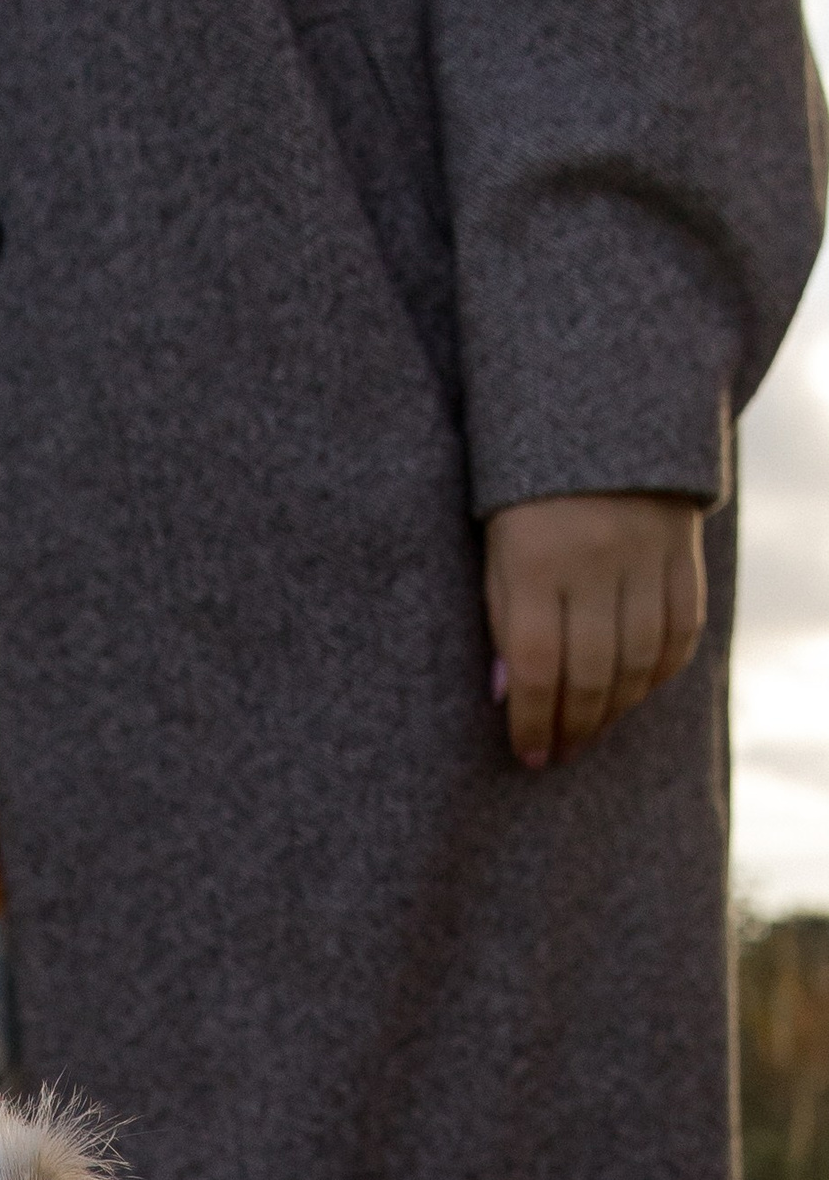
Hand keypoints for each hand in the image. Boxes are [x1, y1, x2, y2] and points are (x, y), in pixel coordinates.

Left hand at [483, 492, 706, 770]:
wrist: (600, 423)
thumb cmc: (527, 500)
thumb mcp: (495, 553)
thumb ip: (502, 621)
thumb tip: (508, 697)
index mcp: (536, 563)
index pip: (537, 667)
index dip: (533, 721)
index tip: (529, 756)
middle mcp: (596, 562)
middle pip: (591, 673)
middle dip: (574, 726)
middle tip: (560, 754)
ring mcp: (646, 557)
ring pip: (639, 660)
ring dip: (615, 709)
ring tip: (591, 732)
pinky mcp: (684, 552)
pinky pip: (681, 630)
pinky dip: (660, 672)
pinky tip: (635, 694)